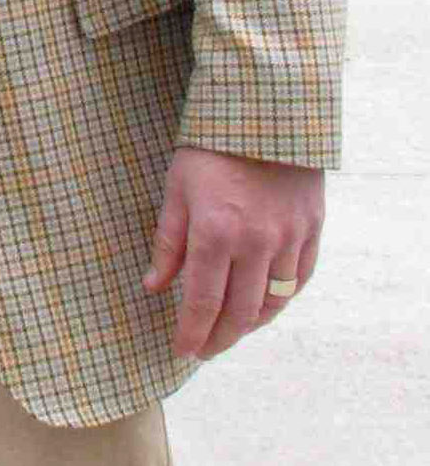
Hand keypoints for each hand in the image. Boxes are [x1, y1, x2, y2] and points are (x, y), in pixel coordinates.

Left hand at [141, 146, 324, 359]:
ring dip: (251, 324)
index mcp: (214, 234)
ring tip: (230, 332)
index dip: (191, 332)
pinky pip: (299, 279)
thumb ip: (167, 242)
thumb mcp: (175, 190)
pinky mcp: (311, 230)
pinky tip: (264, 306)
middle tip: (204, 350)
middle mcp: (256, 244)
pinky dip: (282, 299)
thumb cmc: (208, 149)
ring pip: (273, 301)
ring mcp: (289, 239)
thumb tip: (153, 286)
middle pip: (239, 311)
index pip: (202, 301)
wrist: (266, 115)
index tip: (181, 350)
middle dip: (219, 337)